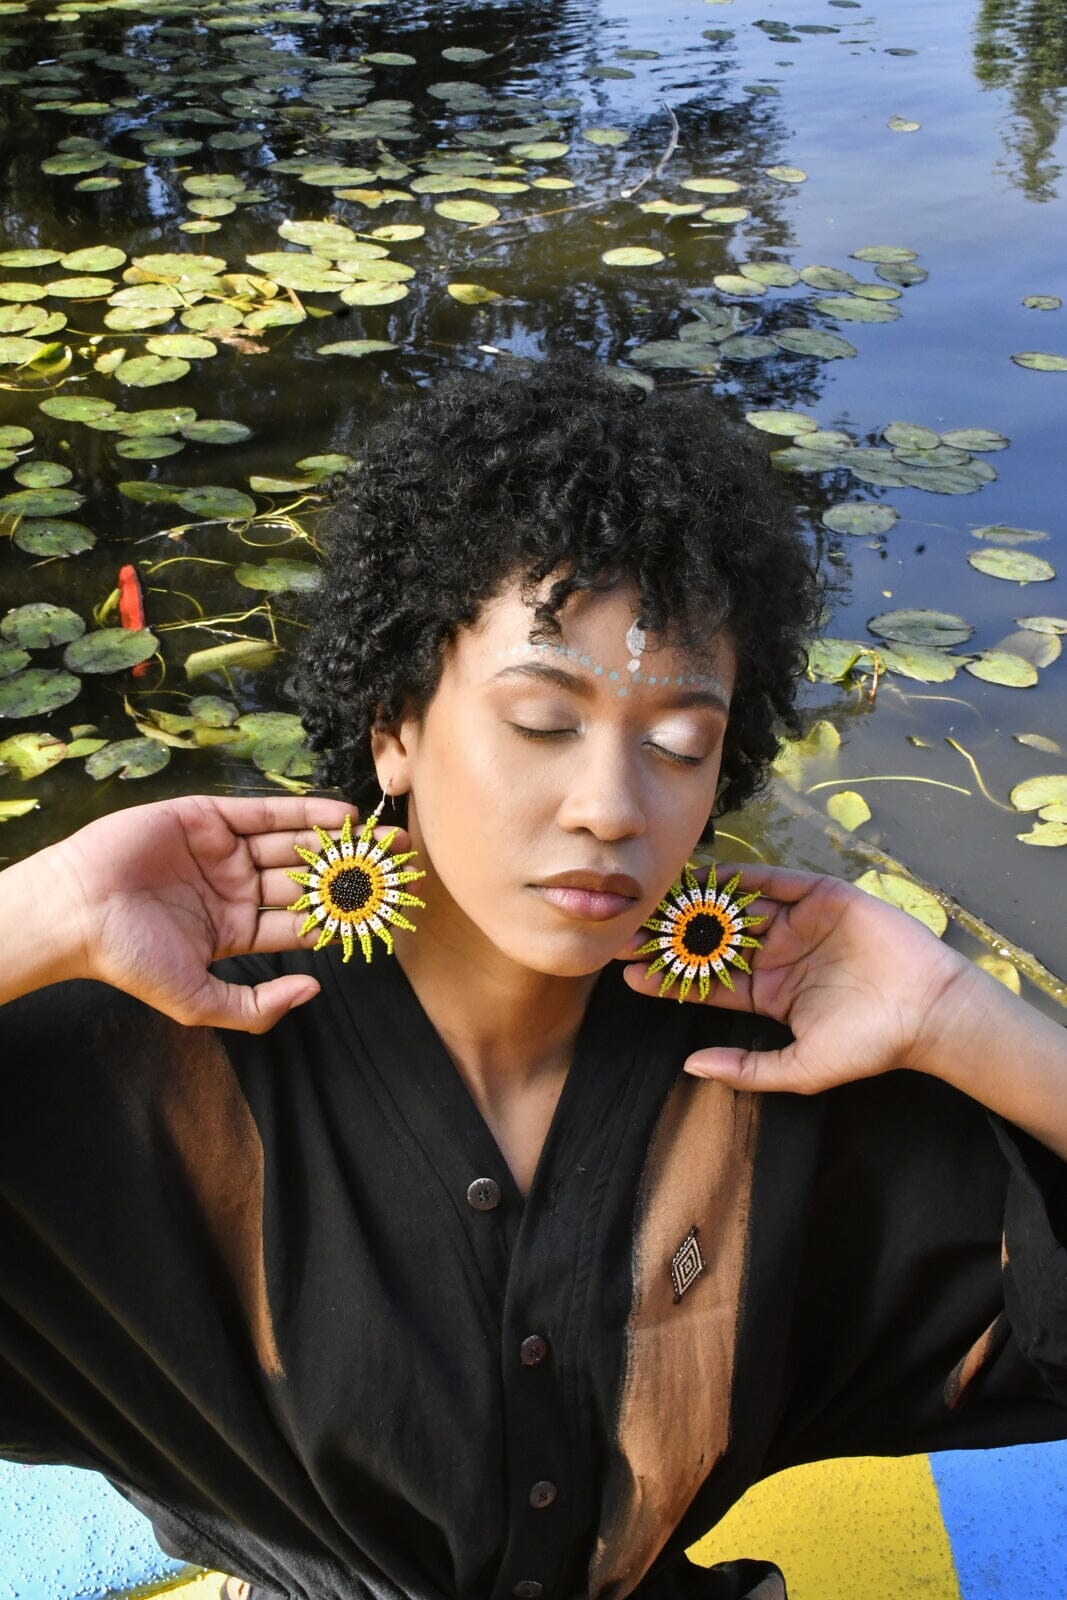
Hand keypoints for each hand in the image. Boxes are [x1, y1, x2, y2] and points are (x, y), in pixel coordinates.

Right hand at [41, 795, 396, 1032]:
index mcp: (237, 930)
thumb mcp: (198, 1000)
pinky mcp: (207, 817)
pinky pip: (265, 813)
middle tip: (403, 866)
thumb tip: (314, 989)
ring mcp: (223, 852)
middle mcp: (236, 889)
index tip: (387, 911)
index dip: (343, 916)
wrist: (77, 911)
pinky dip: (304, 813)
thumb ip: (257, 1004)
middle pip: (308, 879)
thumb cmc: (129, 959)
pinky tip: (342, 817)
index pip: (302, 921)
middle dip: (354, 873)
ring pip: (293, 844)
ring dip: (340, 841)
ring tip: (385, 839)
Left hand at [618, 863, 967, 1093]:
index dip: (669, 976)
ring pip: (737, 907)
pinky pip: (776, 882)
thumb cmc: (871, 1046)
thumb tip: (692, 1066)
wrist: (931, 1013)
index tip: (628, 974)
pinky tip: (707, 876)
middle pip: (713, 939)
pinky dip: (743, 877)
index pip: (707, 980)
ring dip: (698, 902)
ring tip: (657, 898)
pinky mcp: (822, 897)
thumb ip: (746, 1069)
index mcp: (769, 992)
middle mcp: (777, 953)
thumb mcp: (800, 1069)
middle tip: (627, 928)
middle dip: (672, 935)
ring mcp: (798, 923)